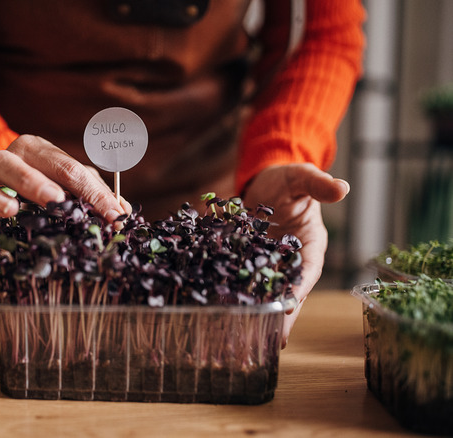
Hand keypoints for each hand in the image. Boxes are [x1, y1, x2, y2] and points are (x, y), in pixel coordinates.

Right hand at [0, 134, 130, 243]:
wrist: (4, 176)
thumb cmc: (46, 180)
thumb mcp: (71, 182)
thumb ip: (93, 194)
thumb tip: (123, 213)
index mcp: (37, 150)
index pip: (65, 166)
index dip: (90, 191)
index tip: (111, 214)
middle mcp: (6, 161)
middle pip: (15, 164)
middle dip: (36, 182)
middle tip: (55, 201)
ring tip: (11, 211)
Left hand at [241, 163, 349, 347]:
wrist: (264, 179)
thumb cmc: (288, 179)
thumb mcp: (301, 177)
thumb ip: (317, 184)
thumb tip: (341, 187)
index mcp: (310, 244)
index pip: (309, 270)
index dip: (301, 288)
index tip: (291, 306)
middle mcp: (291, 259)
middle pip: (289, 291)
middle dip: (282, 315)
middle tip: (273, 340)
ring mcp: (268, 263)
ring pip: (266, 292)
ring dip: (260, 312)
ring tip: (250, 337)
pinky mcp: (248, 262)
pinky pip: (243, 280)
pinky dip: (236, 295)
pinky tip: (225, 311)